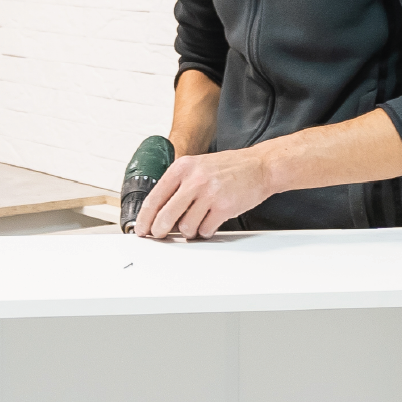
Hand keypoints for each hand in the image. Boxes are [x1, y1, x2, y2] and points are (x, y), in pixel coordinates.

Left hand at [134, 147, 273, 239]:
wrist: (260, 166)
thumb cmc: (229, 168)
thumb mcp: (197, 166)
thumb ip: (178, 185)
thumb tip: (159, 211)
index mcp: (182, 167)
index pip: (154, 198)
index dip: (144, 218)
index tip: (141, 229)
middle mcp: (194, 179)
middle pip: (165, 216)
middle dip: (159, 230)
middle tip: (160, 235)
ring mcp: (209, 193)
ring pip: (185, 226)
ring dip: (188, 231)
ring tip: (196, 223)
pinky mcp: (224, 207)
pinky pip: (205, 230)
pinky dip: (205, 231)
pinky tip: (209, 222)